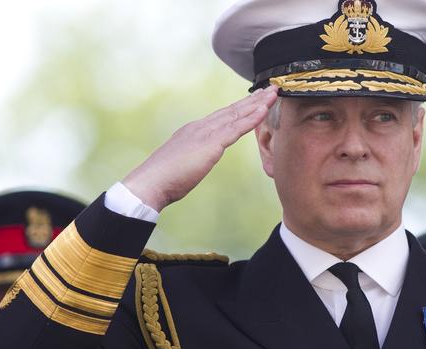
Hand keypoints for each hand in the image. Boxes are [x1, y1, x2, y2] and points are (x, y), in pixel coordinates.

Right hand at [122, 85, 277, 210]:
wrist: (151, 182)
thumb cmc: (165, 179)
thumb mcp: (184, 162)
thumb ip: (195, 156)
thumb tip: (199, 158)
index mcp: (194, 131)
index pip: (222, 115)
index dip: (241, 107)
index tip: (255, 99)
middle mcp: (201, 127)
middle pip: (232, 110)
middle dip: (253, 99)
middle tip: (271, 88)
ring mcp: (206, 133)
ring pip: (237, 114)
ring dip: (258, 103)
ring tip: (273, 93)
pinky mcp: (210, 143)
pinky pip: (236, 128)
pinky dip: (252, 118)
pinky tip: (264, 110)